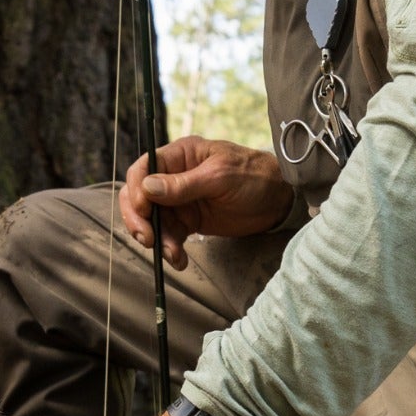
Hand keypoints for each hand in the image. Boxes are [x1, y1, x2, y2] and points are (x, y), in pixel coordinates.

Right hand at [119, 135, 291, 270]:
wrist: (279, 200)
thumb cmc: (253, 176)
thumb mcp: (220, 176)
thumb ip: (182, 184)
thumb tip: (146, 188)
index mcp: (179, 156)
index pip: (143, 169)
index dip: (136, 190)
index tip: (144, 210)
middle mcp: (173, 176)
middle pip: (139, 196)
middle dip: (139, 219)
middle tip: (147, 239)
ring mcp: (179, 200)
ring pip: (152, 220)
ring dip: (157, 239)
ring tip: (173, 254)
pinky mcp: (188, 221)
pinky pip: (169, 235)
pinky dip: (170, 249)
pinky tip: (178, 260)